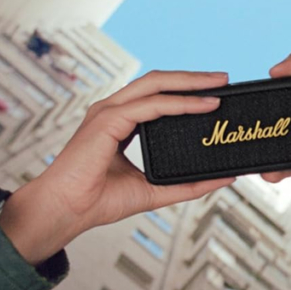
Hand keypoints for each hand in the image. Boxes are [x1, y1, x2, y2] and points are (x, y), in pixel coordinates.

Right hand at [0, 71, 234, 263]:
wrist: (67, 212)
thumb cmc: (99, 201)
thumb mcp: (154, 190)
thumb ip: (188, 184)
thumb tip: (223, 178)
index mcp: (119, 122)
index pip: (156, 95)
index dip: (185, 90)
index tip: (215, 93)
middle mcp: (113, 110)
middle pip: (158, 81)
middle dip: (192, 78)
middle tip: (223, 78)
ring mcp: (108, 111)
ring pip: (155, 84)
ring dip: (189, 83)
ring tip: (218, 86)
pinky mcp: (107, 120)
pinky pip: (151, 105)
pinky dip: (179, 103)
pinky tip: (201, 105)